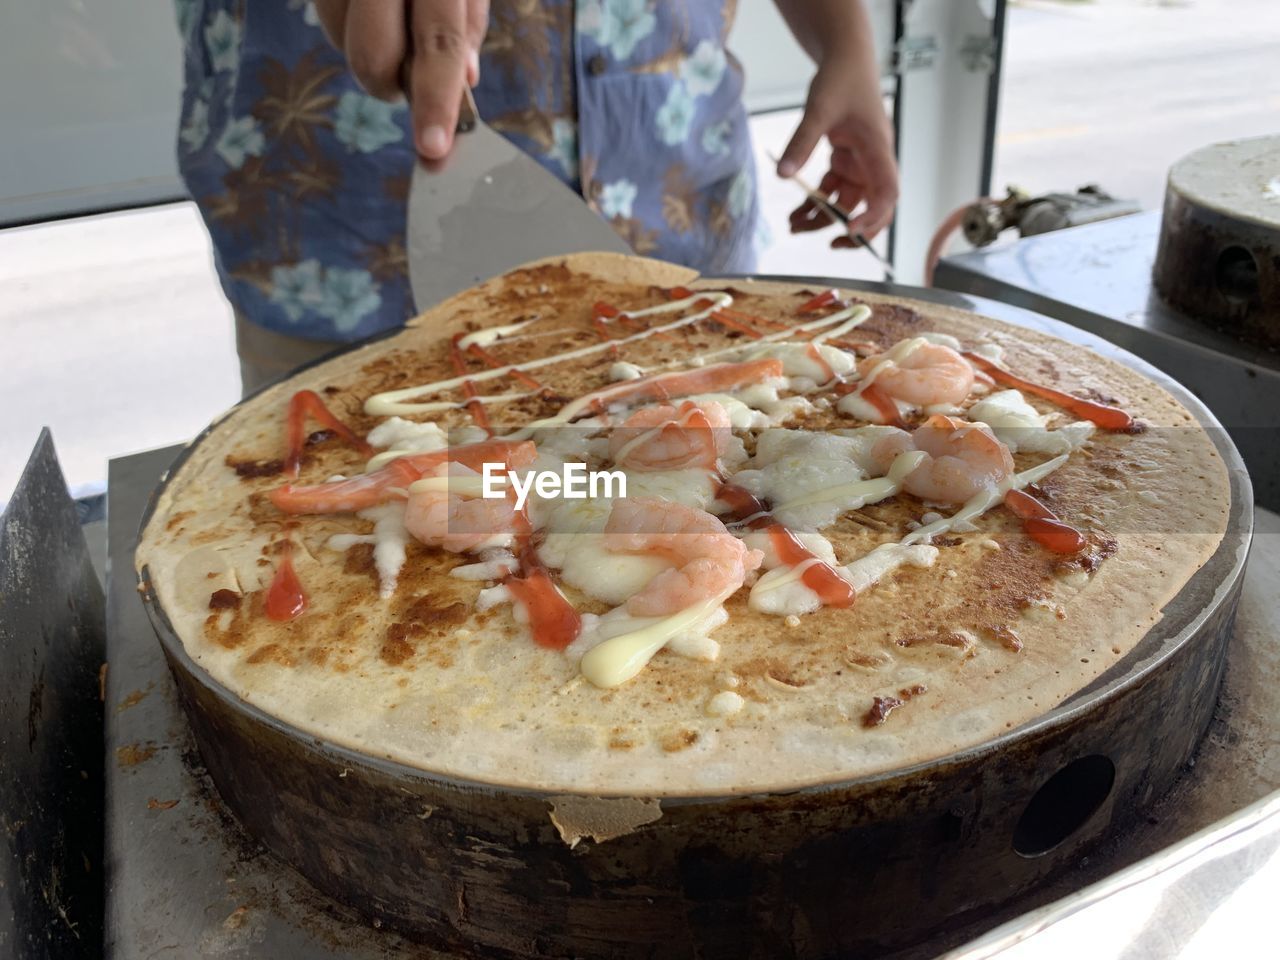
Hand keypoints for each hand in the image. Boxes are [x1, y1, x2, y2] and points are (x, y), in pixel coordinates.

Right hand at [313, 0, 488, 161]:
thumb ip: (466, 21)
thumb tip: (467, 79)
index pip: (440, 41)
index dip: (436, 100)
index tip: (433, 149)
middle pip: (373, 56)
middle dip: (389, 85)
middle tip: (405, 76)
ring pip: (341, 42)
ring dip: (366, 51)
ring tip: (389, 16)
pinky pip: (325, 17)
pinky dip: (347, 26)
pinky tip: (367, 3)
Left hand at [777, 56, 898, 243]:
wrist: (844, 60)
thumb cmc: (842, 80)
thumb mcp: (819, 109)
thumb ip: (801, 143)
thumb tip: (783, 175)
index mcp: (878, 150)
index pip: (887, 192)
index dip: (874, 216)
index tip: (851, 230)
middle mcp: (873, 162)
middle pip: (870, 207)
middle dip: (851, 229)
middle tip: (829, 245)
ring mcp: (859, 165)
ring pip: (846, 204)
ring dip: (823, 218)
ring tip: (794, 225)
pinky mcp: (844, 163)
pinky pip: (831, 192)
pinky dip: (815, 203)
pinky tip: (795, 213)